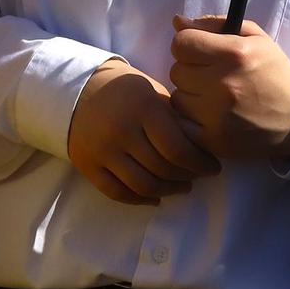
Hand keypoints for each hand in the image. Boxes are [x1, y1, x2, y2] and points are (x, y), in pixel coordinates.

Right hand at [66, 61, 219, 204]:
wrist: (77, 89)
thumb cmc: (126, 91)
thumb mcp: (153, 93)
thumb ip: (175, 119)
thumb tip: (203, 150)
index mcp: (143, 108)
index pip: (177, 148)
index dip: (199, 164)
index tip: (213, 167)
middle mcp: (121, 130)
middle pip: (162, 169)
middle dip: (187, 177)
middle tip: (198, 177)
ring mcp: (102, 150)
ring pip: (142, 185)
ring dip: (168, 191)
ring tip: (181, 187)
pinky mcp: (87, 164)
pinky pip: (117, 192)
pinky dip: (139, 200)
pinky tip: (155, 198)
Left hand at [168, 17, 289, 163]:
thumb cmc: (272, 72)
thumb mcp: (253, 38)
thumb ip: (214, 24)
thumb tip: (177, 21)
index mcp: (235, 54)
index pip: (181, 43)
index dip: (188, 45)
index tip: (200, 52)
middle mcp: (224, 84)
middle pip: (177, 71)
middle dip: (190, 70)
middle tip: (211, 76)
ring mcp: (218, 115)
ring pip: (177, 98)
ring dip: (190, 96)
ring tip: (213, 98)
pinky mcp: (214, 140)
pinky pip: (181, 124)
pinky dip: (191, 120)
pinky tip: (210, 116)